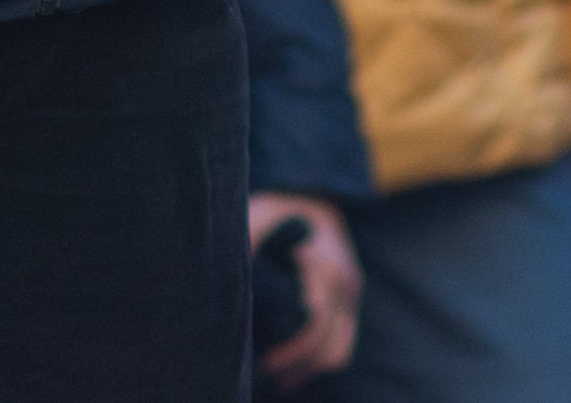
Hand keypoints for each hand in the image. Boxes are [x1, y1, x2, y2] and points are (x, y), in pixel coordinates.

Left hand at [248, 194, 359, 382]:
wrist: (310, 190)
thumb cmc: (277, 208)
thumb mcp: (256, 219)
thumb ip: (244, 249)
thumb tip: (218, 285)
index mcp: (323, 265)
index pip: (313, 323)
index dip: (287, 352)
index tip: (257, 364)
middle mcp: (344, 282)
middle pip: (324, 346)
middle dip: (292, 367)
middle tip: (257, 377)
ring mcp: (351, 292)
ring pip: (336, 352)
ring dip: (306, 370)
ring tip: (272, 380)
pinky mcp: (350, 299)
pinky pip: (341, 344)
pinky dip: (319, 360)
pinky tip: (290, 369)